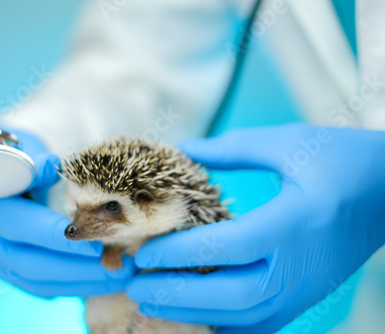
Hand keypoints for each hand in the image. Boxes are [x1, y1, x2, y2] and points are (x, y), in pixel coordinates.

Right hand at [0, 129, 134, 296]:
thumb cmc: (13, 153)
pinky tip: (103, 280)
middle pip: (29, 263)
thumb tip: (50, 166)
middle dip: (77, 267)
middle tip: (119, 266)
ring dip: (82, 282)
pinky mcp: (11, 268)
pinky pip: (41, 285)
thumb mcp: (19, 145)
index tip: (94, 239)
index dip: (55, 235)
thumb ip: (32, 157)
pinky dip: (73, 285)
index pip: (19, 225)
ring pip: (38, 280)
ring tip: (122, 276)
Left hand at [127, 124, 384, 332]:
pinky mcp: (305, 297)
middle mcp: (299, 265)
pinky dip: (224, 327)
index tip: (143, 253)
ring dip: (193, 315)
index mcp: (294, 221)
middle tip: (135, 286)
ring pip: (244, 318)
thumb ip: (234, 148)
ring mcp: (304, 289)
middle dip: (177, 295)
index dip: (180, 253)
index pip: (228, 246)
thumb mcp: (289, 143)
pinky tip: (194, 318)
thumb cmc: (341, 161)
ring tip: (150, 304)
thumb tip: (185, 148)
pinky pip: (261, 326)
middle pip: (232, 295)